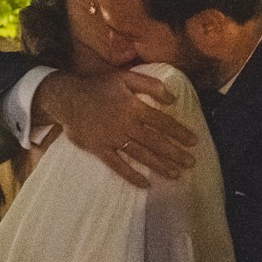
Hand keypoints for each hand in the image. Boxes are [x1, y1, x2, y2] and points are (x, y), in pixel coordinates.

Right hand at [36, 69, 194, 186]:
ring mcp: (112, 139)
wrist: (67, 98)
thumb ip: (150, 84)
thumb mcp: (125, 77)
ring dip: (159, 165)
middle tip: (191, 162)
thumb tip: (172, 99)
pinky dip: (131, 175)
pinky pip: (117, 165)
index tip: (193, 141)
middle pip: (155, 141)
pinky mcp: (100, 149)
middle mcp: (125, 125)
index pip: (162, 122)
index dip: (179, 132)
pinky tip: (145, 184)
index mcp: (133, 107)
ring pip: (140, 155)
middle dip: (175, 153)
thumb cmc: (99, 87)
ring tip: (176, 174)